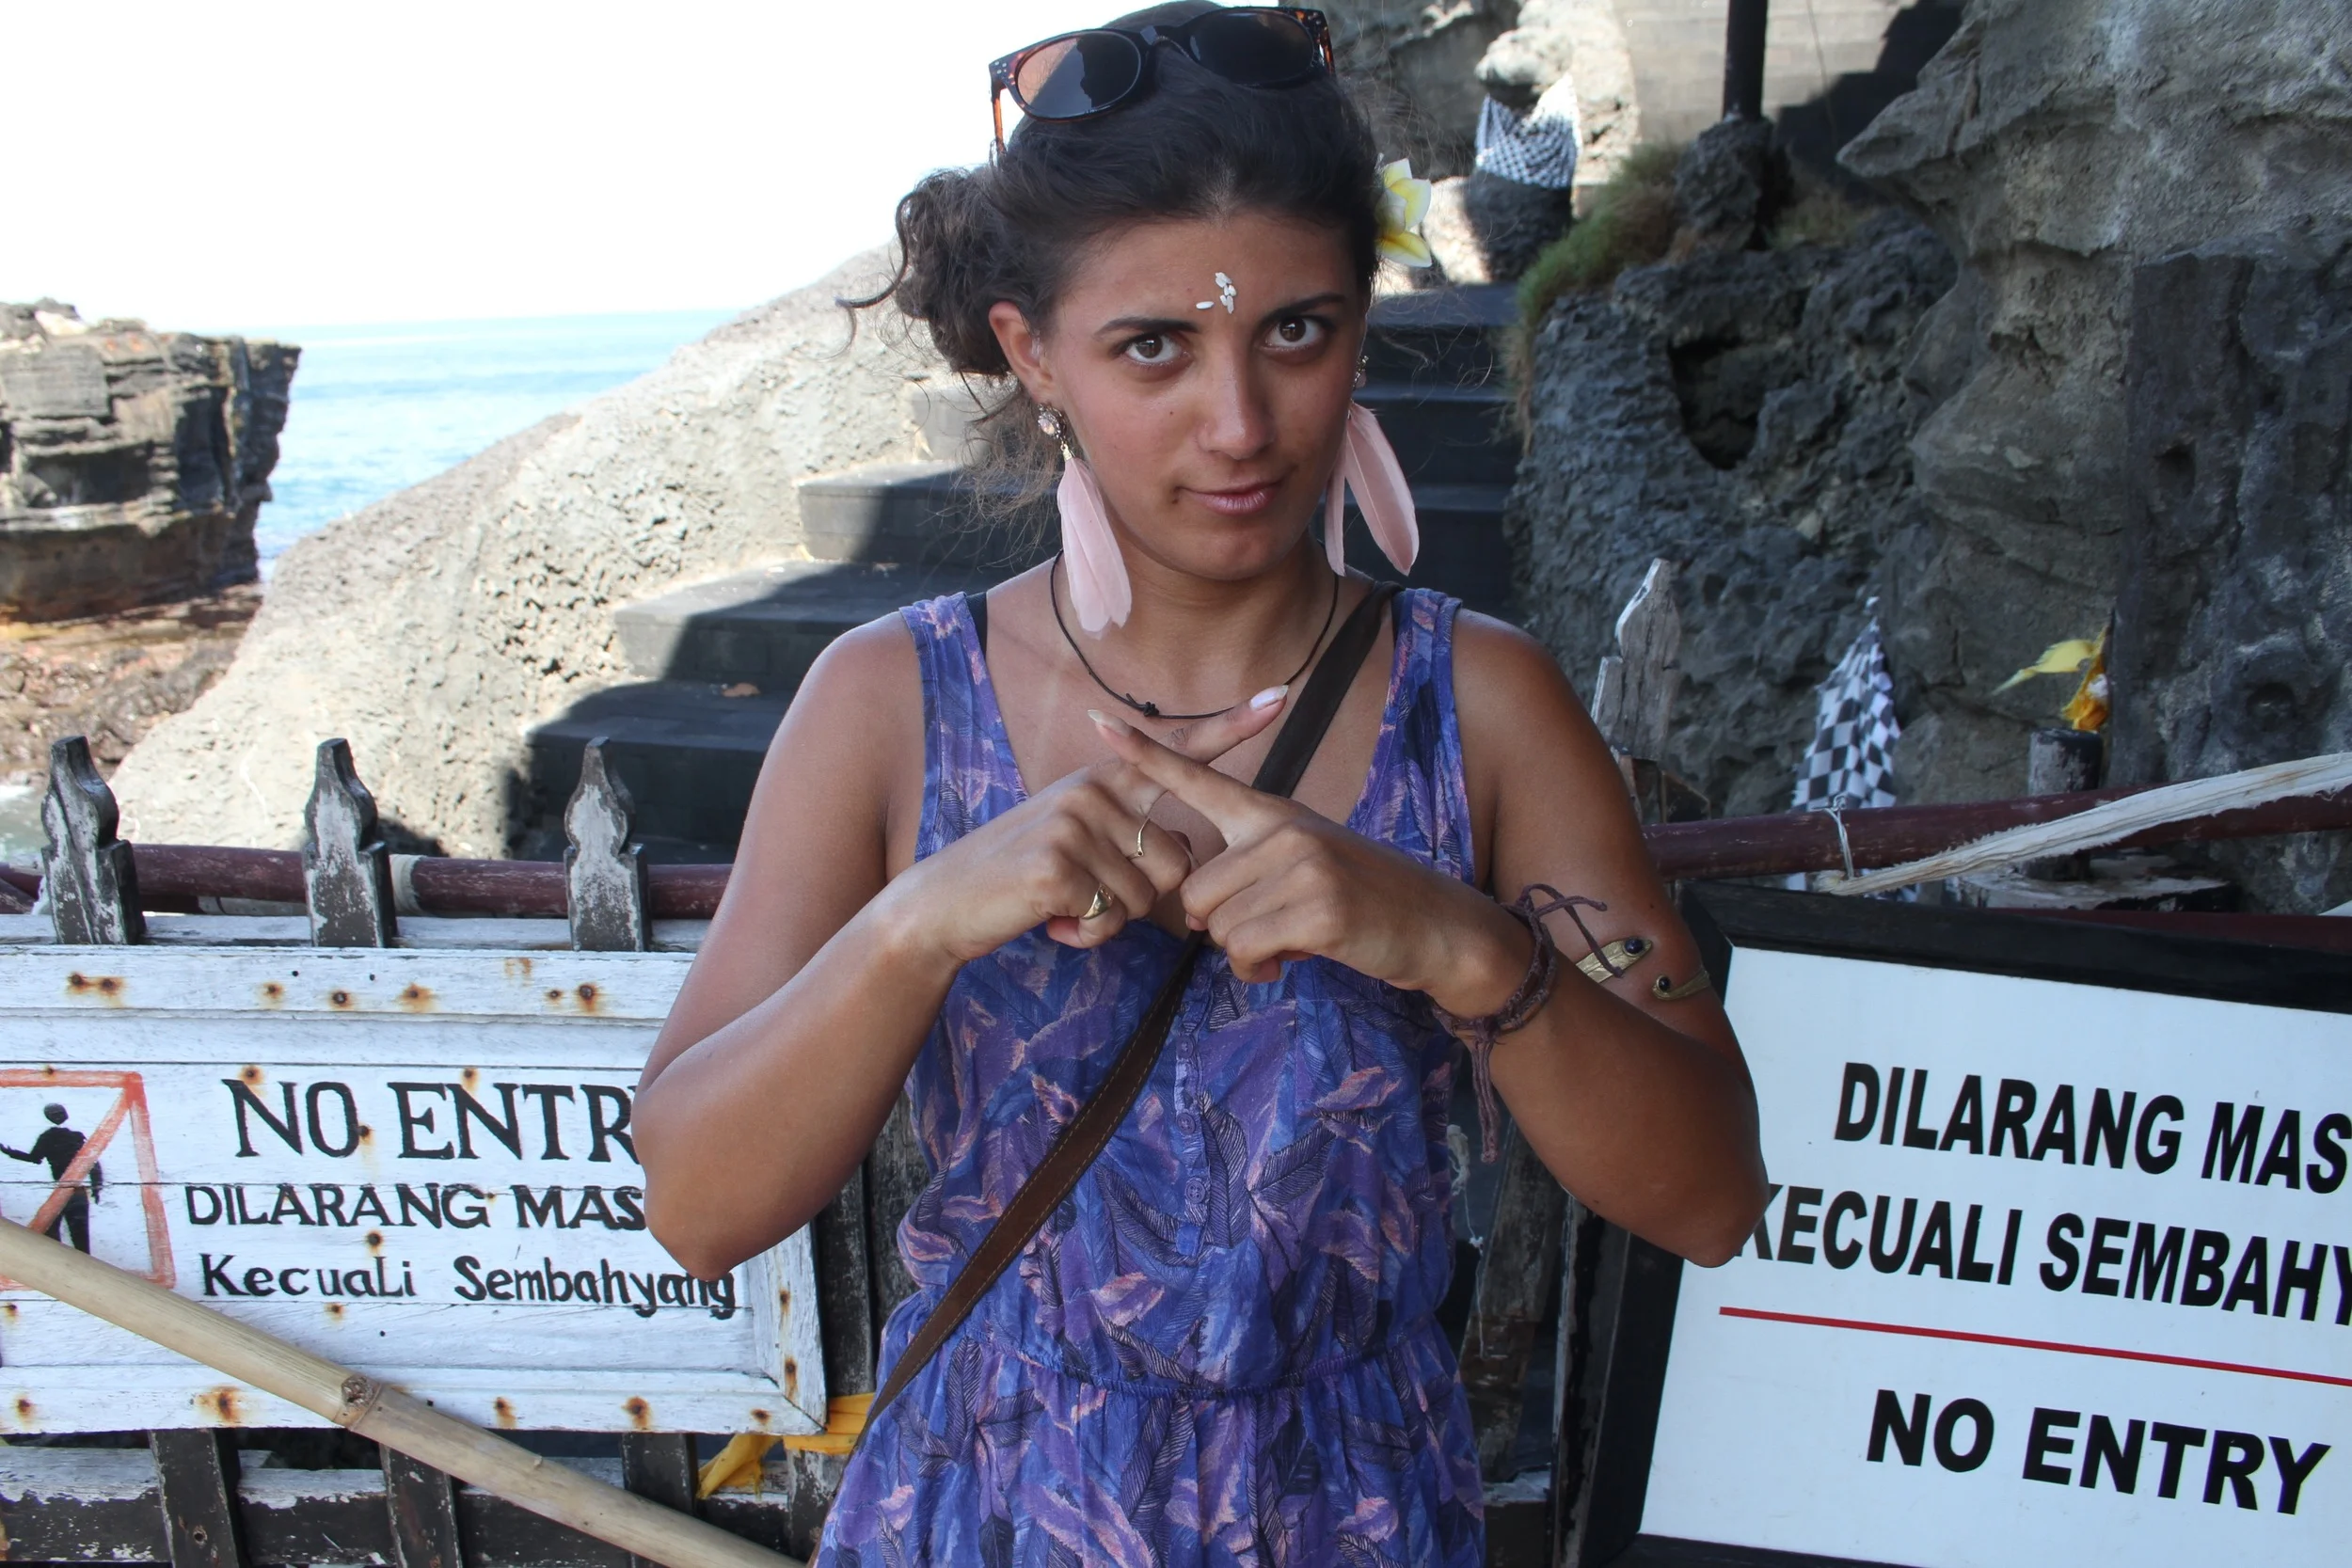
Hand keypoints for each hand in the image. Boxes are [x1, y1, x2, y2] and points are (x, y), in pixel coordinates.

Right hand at [892, 690, 1291, 964]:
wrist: (945, 903)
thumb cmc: (1018, 877)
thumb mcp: (1073, 837)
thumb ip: (1125, 832)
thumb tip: (1179, 856)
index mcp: (1102, 779)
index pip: (1175, 752)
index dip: (1231, 727)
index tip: (1279, 699)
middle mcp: (1092, 790)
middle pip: (1177, 862)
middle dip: (1140, 899)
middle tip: (1083, 893)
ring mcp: (1075, 824)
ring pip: (1148, 898)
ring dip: (1111, 919)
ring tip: (1063, 903)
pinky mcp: (1059, 864)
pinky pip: (1112, 918)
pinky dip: (1086, 933)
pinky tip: (1050, 918)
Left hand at [1089, 709, 1528, 1006]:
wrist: (1433, 925)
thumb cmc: (1362, 899)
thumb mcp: (1305, 864)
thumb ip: (1249, 870)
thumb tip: (1197, 913)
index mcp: (1272, 813)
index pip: (1198, 780)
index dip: (1145, 755)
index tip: (1096, 722)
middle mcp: (1282, 830)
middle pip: (1194, 893)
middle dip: (1221, 927)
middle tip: (1272, 926)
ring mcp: (1302, 866)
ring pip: (1216, 928)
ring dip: (1245, 951)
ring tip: (1292, 939)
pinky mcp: (1317, 908)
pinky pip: (1246, 951)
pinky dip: (1261, 968)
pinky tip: (1295, 957)